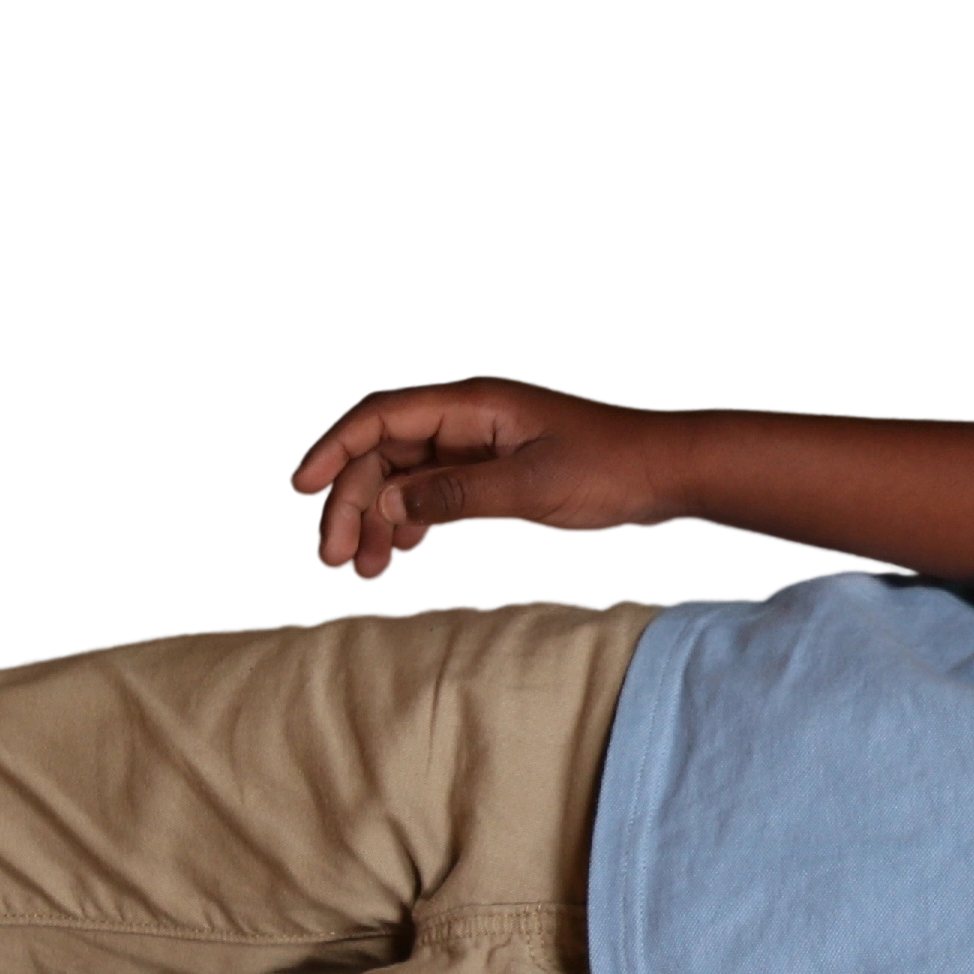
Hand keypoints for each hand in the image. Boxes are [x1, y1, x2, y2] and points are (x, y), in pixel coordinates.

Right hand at [287, 376, 695, 583]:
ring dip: (379, 520)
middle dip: (354, 502)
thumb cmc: (615, 470)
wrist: (672, 474)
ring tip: (359, 568)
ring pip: (408, 478)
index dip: (334, 450)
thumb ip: (459, 494)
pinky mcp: (496, 475)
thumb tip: (389, 501)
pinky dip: (413, 523)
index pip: (381, 416)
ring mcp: (482, 447)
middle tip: (333, 555)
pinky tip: (393, 556)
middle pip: (386, 453)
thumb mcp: (534, 488)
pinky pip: (437, 494)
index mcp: (474, 405)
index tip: (301, 490)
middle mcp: (470, 420)